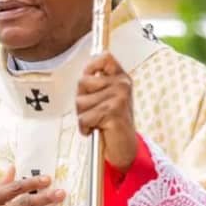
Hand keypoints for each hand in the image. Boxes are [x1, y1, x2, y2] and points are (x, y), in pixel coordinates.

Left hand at [76, 52, 136, 173]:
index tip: (89, 78)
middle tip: (93, 111)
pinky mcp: (113, 111)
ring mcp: (119, 97)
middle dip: (81, 100)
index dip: (91, 66)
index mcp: (121, 78)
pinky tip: (97, 129)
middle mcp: (122, 84)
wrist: (125, 149)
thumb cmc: (112, 124)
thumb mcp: (107, 98)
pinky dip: (85, 128)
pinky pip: (84, 117)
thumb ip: (96, 84)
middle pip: (83, 82)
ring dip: (83, 116)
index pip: (105, 57)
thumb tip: (84, 72)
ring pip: (80, 101)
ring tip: (97, 121)